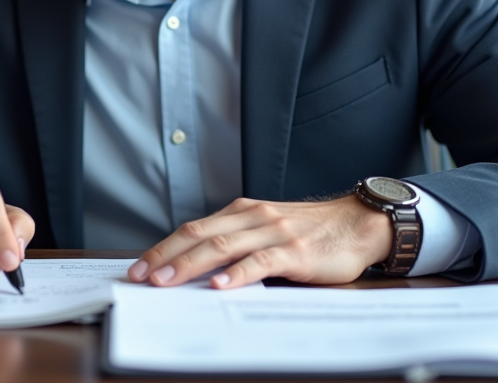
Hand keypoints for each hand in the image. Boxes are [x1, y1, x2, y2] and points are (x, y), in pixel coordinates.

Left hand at [126, 195, 391, 288]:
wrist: (358, 223)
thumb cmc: (311, 231)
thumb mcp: (267, 229)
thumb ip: (238, 242)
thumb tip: (197, 269)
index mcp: (242, 212)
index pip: (194, 228)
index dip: (163, 247)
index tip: (138, 267)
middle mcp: (254, 217)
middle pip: (200, 235)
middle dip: (166, 256)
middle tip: (141, 277)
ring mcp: (274, 232)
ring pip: (224, 246)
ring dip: (191, 265)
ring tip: (167, 281)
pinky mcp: (296, 251)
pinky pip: (261, 261)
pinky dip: (237, 274)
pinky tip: (220, 285)